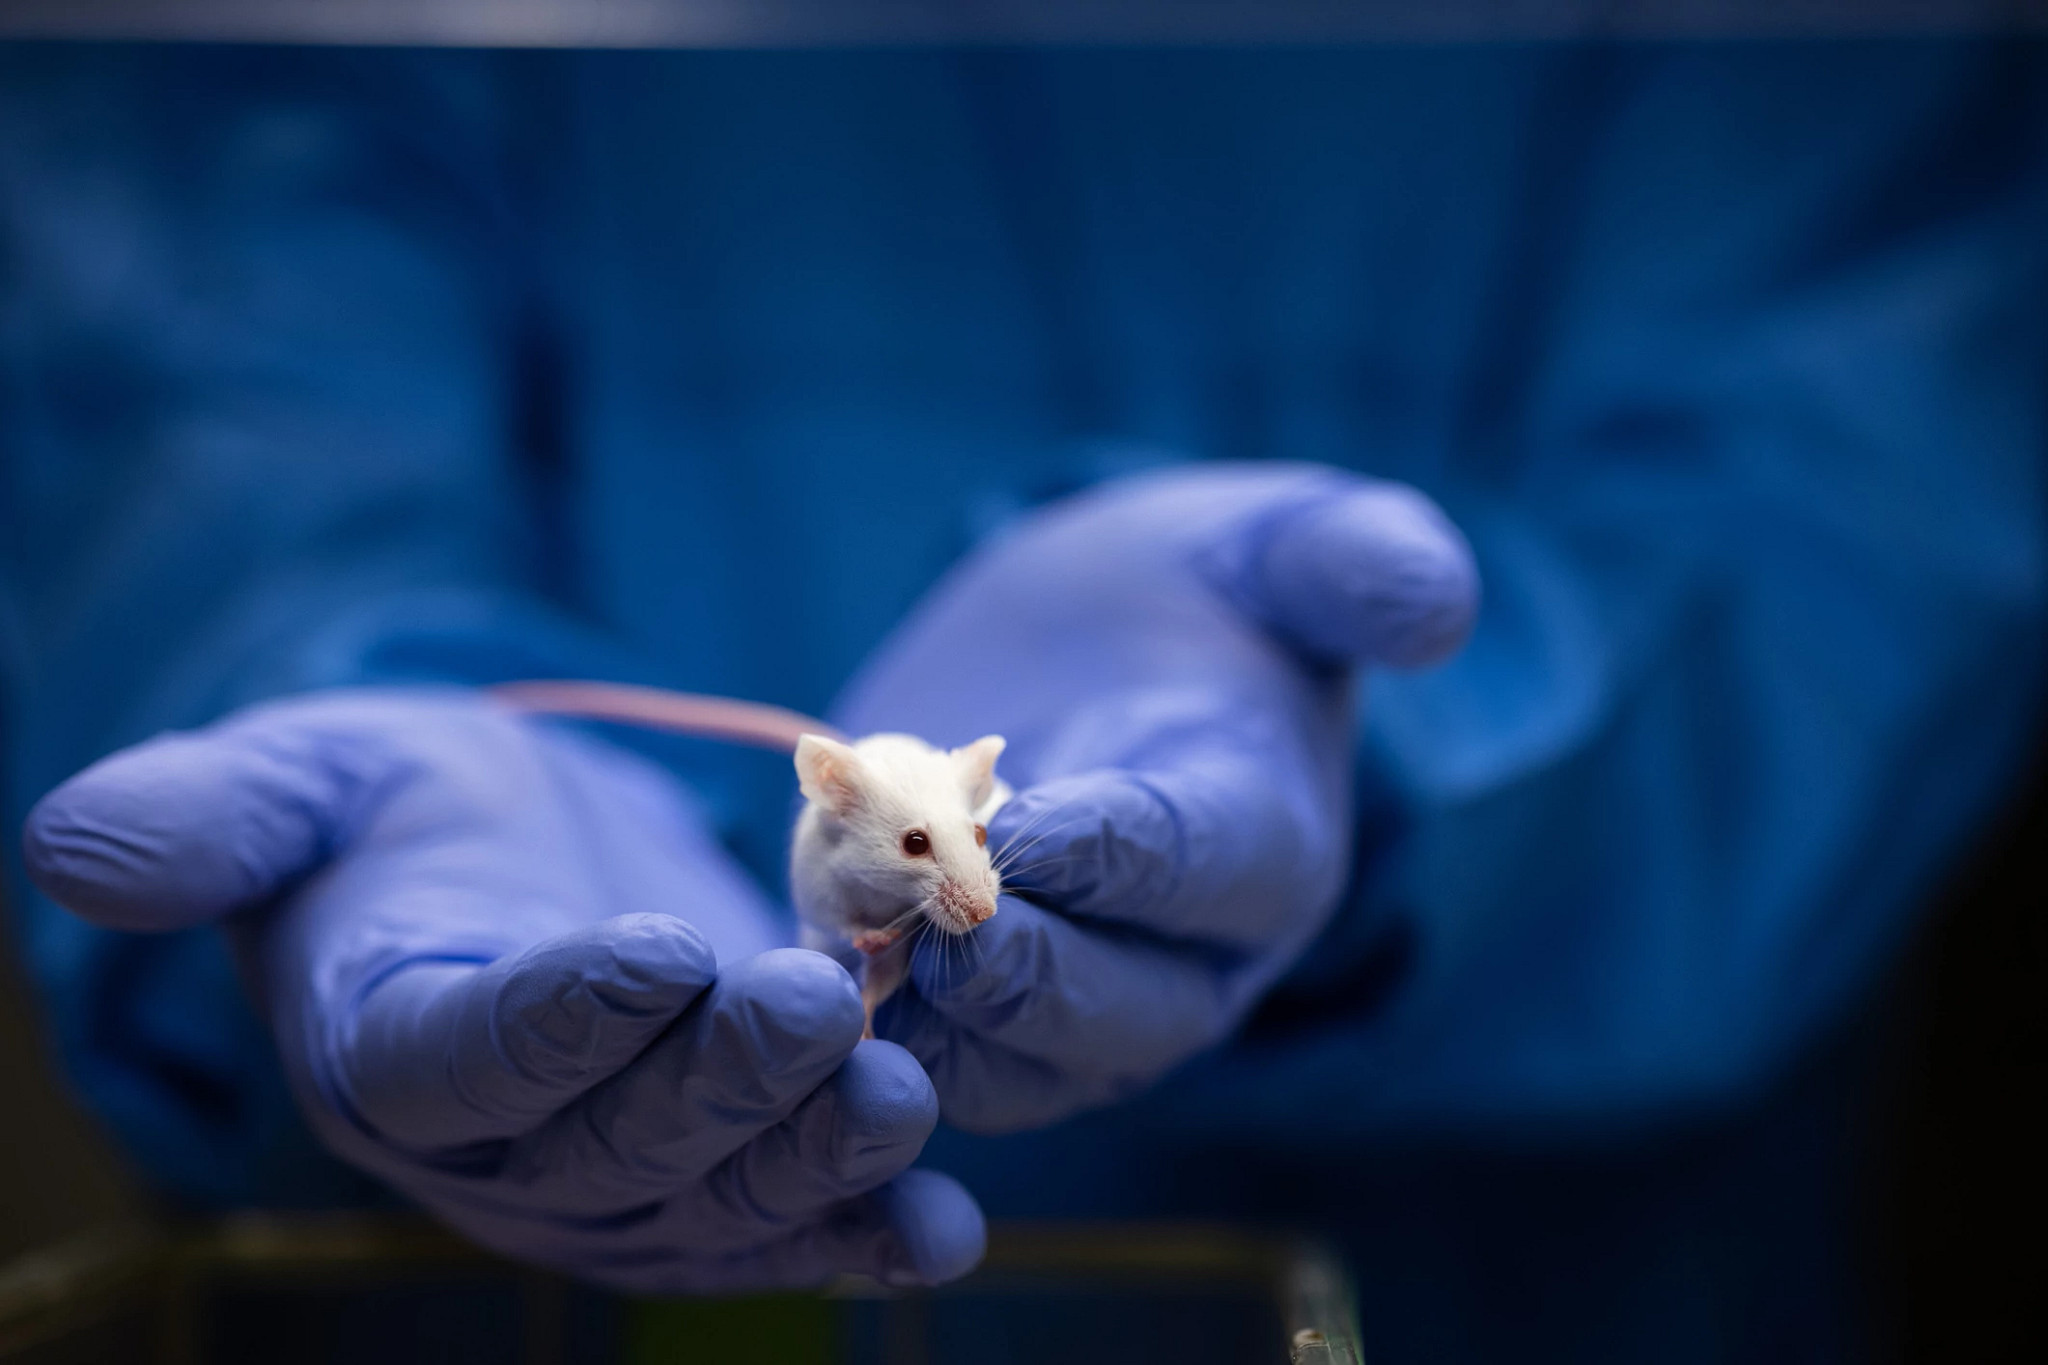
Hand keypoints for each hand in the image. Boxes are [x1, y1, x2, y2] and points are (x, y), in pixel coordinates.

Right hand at [22, 690, 982, 1291]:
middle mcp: (500, 1146)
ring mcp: (612, 1179)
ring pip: (709, 1198)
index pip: (467, 1057)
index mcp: (389, 1046)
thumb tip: (69, 845)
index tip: (658, 949)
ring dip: (809, 1163)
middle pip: (612, 1142)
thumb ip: (208, 816)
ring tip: (899, 1099)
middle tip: (819, 1008)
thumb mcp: (308, 778)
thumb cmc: (401, 808)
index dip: (559, 1015)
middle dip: (719, 1082)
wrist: (512, 855)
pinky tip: (942, 1233)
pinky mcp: (712, 1174)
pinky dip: (861, 1237)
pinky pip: (783, 1231)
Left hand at [835, 464, 1477, 1131]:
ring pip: (1020, 1068)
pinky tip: (804, 963)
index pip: (1206, 866)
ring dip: (939, 1024)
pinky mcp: (971, 1006)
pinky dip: (868, 1021)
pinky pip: (928, 1054)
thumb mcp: (1279, 545)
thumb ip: (1356, 562)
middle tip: (944, 919)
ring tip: (860, 955)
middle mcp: (1184, 950)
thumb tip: (1435, 610)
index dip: (1121, 855)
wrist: (1095, 644)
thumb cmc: (1202, 591)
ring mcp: (1078, 995)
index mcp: (1265, 835)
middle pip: (1123, 1011)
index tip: (1028, 826)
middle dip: (1033, 972)